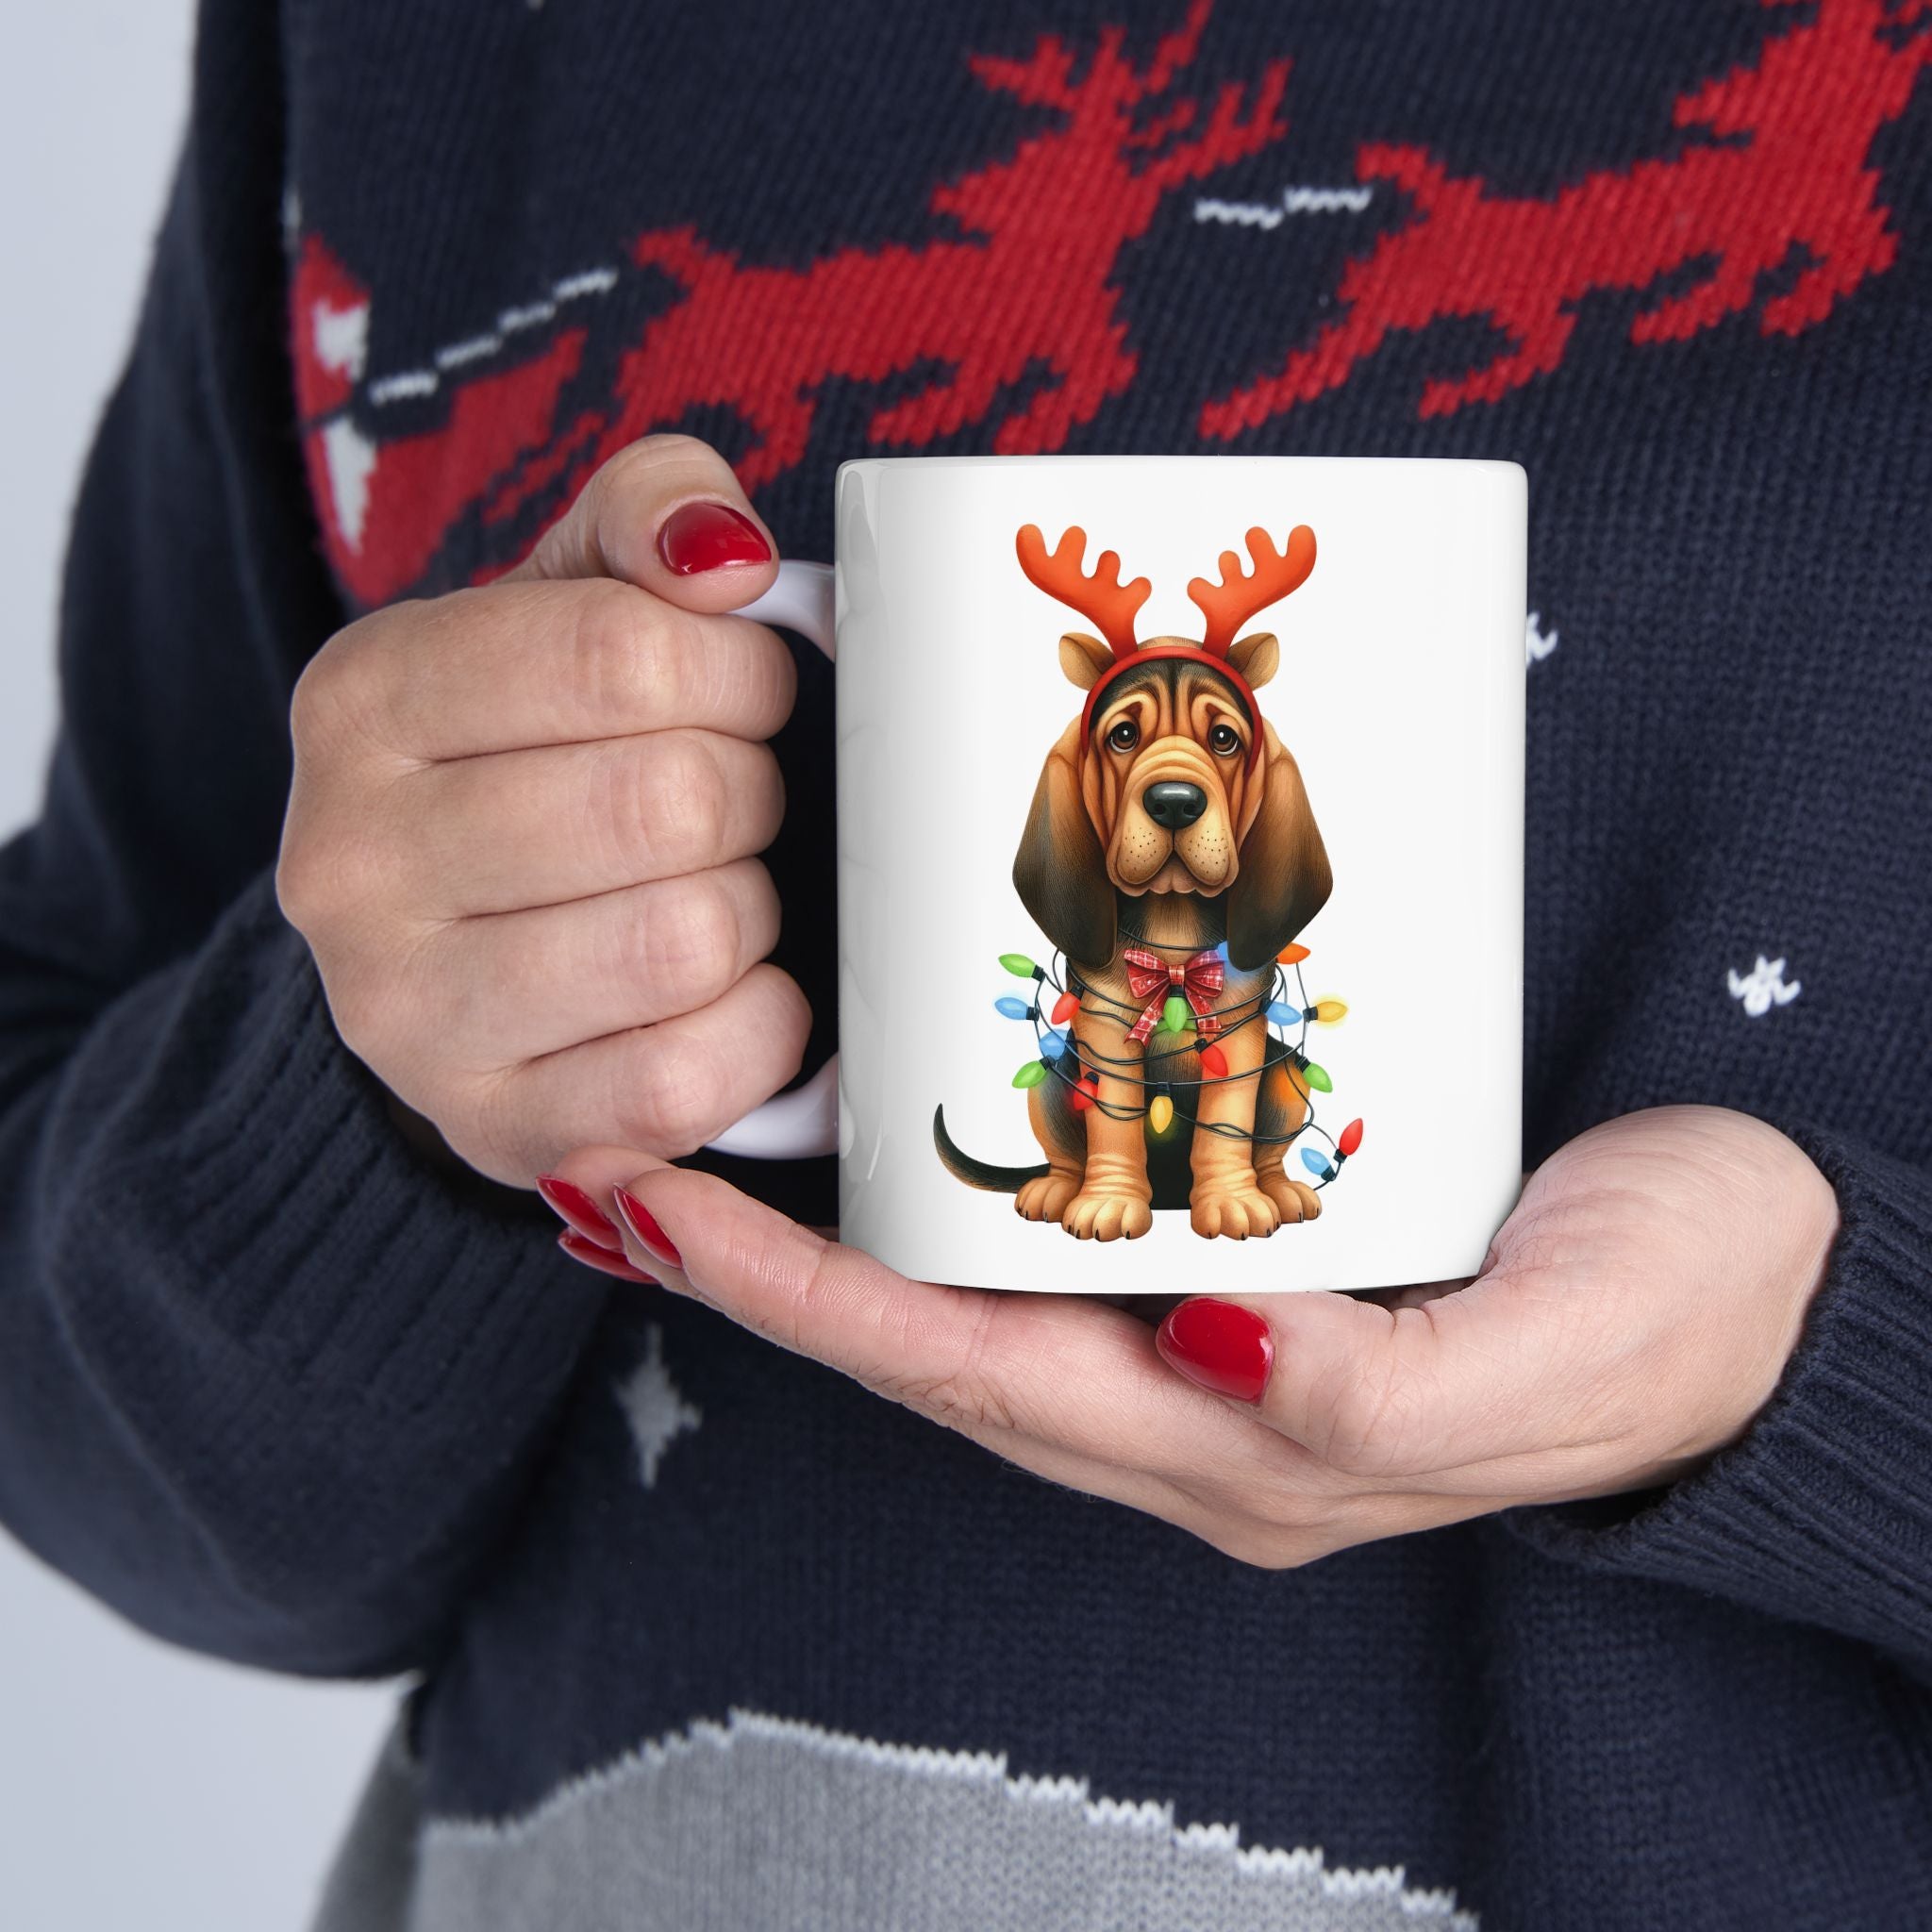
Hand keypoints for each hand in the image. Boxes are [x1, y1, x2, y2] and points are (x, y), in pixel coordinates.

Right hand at [277, 435, 809, 1185]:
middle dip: (748, 793)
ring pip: (686, 940)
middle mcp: (349, 863)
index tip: (746, 692)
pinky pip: (689, 1078)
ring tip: (716, 891)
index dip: (738, 672)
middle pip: (669, 802)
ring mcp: (406, 1016)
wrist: (458, 949)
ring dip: (750, 910)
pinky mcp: (494, 1129)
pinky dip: (757, 1029)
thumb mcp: (572, 598)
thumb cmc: (543, 755)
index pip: (623, 653)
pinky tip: (730, 992)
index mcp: (364, 699)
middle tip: (732, 802)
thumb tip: (725, 556)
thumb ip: (650, 515)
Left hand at [542, 1107, 1838, 1564]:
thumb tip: (1214, 1348)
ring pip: (983, 1300)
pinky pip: (1064, 1241)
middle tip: (630, 1158)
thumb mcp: (1555, 1356)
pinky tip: (908, 1132)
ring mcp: (1219, 1342)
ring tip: (719, 1142)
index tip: (661, 1211)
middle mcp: (1202, 1407)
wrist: (1777, 1276)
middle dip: (774, 1273)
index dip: (807, 1304)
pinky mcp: (1257, 1260)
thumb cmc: (1680, 1313)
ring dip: (843, 1238)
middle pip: (938, 1347)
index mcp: (1251, 1451)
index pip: (973, 1377)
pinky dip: (956, 1197)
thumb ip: (1380, 1391)